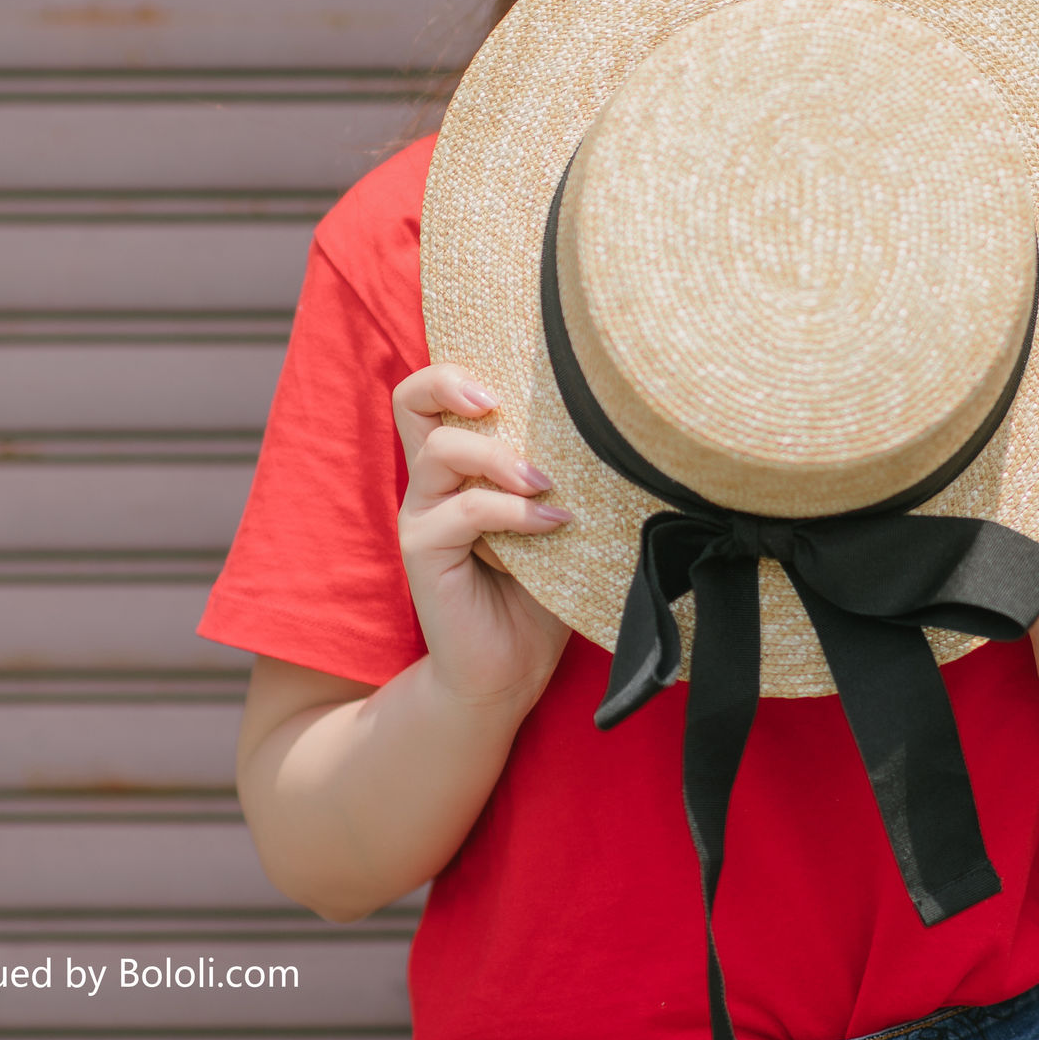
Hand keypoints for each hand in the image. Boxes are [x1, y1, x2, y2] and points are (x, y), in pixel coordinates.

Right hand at [391, 364, 572, 712]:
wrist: (512, 668)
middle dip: (454, 383)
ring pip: (441, 451)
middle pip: (410, 400)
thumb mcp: (560, 518)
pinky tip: (554, 526)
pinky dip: (514, 512)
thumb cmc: (543, 588)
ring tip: (546, 483)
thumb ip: (569, 476)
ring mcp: (421, 514)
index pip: (430, 394)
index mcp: (458, 464)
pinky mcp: (423, 551)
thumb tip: (628, 431)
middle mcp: (430, 481)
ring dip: (500, 456)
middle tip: (500, 402)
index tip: (506, 380)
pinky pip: (464, 510)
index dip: (454, 371)